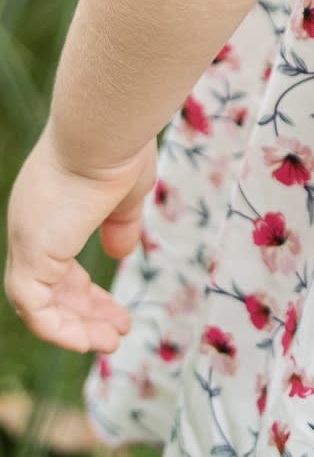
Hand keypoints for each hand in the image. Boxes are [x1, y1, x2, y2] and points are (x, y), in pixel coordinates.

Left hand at [4, 122, 155, 352]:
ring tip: (110, 343)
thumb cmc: (121, 149)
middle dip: (83, 314)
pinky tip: (90, 338)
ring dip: (74, 328)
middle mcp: (31, 227)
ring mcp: (27, 241)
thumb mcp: (127, 193)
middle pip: (48, 287)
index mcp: (50, 208)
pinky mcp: (31, 256)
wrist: (104, 128)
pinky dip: (59, 329)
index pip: (58, 262)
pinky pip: (35, 309)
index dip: (84, 291)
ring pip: (37, 303)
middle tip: (115, 333)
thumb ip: (121, 224)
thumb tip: (122, 252)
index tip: (114, 310)